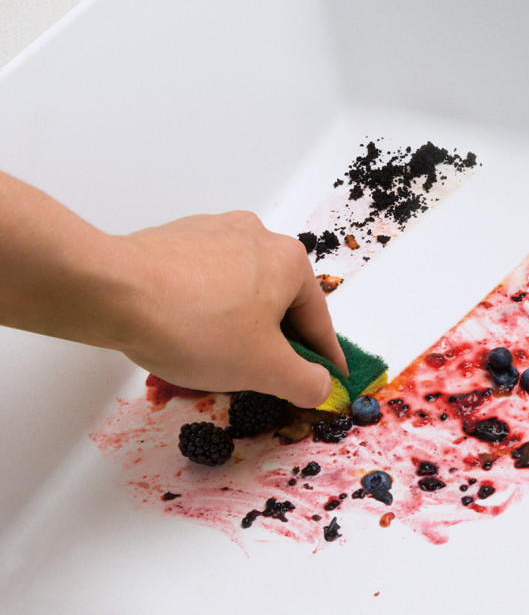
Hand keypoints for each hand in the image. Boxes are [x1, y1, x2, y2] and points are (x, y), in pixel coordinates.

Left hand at [108, 211, 346, 407]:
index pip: (317, 321)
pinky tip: (185, 332)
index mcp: (290, 261)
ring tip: (215, 358)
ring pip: (240, 290)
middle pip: (277, 302)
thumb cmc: (198, 327)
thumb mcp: (265, 369)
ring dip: (237, 324)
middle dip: (272, 341)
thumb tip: (320, 385)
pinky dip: (204, 307)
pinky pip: (204, 279)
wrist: (113, 292)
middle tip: (262, 377)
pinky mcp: (176, 237)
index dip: (324, 358)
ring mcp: (214, 232)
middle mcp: (258, 236)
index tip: (328, 378)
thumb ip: (306, 382)